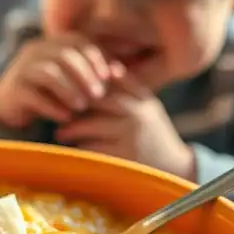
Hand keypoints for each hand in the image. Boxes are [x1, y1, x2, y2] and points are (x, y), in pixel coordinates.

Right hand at [0, 35, 122, 128]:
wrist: (12, 104)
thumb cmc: (51, 91)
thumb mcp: (73, 78)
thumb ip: (95, 72)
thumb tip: (120, 72)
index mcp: (53, 43)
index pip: (78, 41)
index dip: (96, 57)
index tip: (111, 77)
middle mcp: (36, 50)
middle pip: (64, 55)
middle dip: (85, 75)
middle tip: (99, 94)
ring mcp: (22, 68)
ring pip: (48, 72)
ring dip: (69, 90)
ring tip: (82, 107)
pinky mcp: (13, 89)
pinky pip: (33, 95)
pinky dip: (52, 106)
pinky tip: (65, 118)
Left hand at [55, 73, 195, 179]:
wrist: (174, 167)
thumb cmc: (153, 133)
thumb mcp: (147, 107)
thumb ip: (130, 88)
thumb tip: (109, 67)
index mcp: (143, 99)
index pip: (110, 81)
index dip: (87, 82)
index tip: (70, 87)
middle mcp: (137, 114)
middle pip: (96, 100)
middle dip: (74, 104)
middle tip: (58, 108)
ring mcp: (130, 136)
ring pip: (89, 125)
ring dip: (72, 129)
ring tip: (62, 133)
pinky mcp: (123, 156)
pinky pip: (92, 148)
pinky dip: (81, 148)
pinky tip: (76, 149)